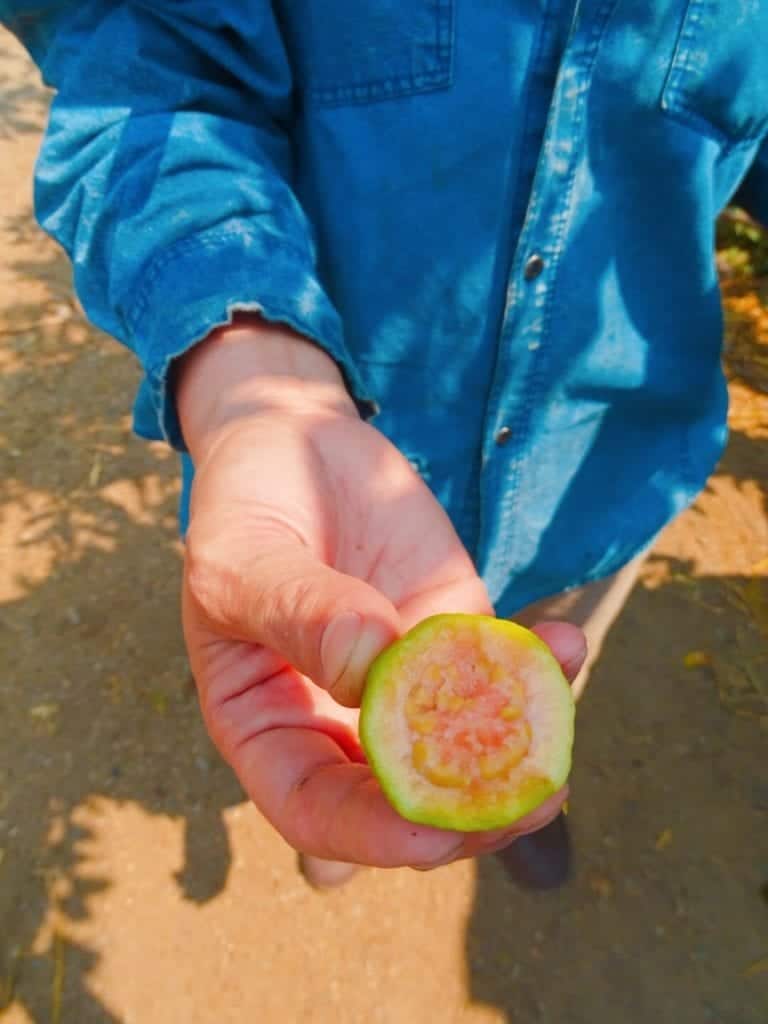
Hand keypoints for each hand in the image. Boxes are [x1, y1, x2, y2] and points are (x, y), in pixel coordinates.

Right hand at [177, 319, 585, 868]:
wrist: (298, 440)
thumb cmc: (246, 504)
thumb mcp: (242, 556)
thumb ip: (297, 612)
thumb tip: (371, 670)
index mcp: (270, 726)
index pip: (316, 808)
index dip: (371, 836)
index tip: (431, 835)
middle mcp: (341, 718)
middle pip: (407, 798)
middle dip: (472, 812)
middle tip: (530, 799)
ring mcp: (406, 678)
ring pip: (467, 743)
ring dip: (521, 750)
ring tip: (558, 736)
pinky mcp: (454, 630)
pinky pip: (500, 667)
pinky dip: (537, 668)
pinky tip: (564, 643)